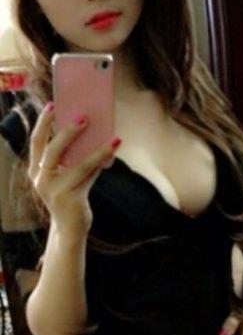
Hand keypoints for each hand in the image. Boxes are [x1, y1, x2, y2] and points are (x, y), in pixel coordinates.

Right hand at [28, 104, 120, 235]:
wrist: (70, 229)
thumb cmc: (70, 197)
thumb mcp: (67, 177)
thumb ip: (74, 159)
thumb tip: (95, 134)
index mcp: (37, 171)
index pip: (36, 142)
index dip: (43, 123)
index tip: (52, 105)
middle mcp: (41, 179)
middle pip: (52, 149)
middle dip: (68, 132)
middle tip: (84, 117)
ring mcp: (55, 190)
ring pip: (77, 164)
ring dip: (96, 149)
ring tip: (112, 137)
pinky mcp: (70, 198)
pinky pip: (89, 175)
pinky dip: (102, 161)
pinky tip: (113, 150)